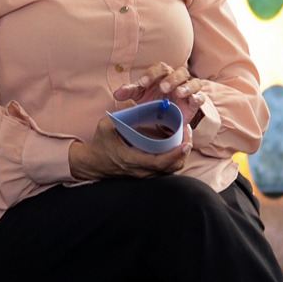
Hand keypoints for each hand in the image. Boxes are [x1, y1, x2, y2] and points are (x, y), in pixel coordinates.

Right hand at [69, 117, 191, 180]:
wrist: (93, 163)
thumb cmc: (100, 144)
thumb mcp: (106, 127)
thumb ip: (120, 118)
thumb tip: (137, 107)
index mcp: (132, 160)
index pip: (159, 162)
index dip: (174, 154)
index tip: (185, 143)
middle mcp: (141, 171)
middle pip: (171, 167)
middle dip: (183, 152)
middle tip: (188, 135)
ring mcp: (145, 174)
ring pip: (170, 169)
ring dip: (181, 155)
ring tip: (185, 138)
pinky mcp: (146, 173)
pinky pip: (166, 168)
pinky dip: (174, 158)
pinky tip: (177, 145)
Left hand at [113, 61, 206, 130]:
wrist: (164, 118)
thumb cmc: (152, 100)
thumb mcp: (139, 96)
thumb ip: (129, 92)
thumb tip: (117, 94)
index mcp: (163, 75)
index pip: (160, 68)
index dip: (151, 74)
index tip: (142, 84)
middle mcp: (177, 79)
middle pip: (179, 72)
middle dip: (171, 79)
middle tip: (163, 88)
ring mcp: (188, 90)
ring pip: (193, 82)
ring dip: (186, 86)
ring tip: (178, 93)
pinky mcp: (194, 102)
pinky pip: (200, 97)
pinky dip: (197, 97)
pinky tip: (192, 100)